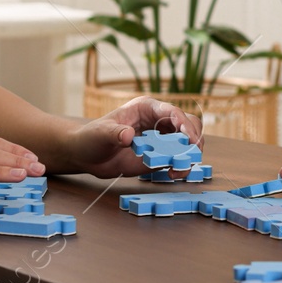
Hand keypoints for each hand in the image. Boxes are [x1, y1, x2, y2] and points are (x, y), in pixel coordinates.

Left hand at [65, 96, 203, 179]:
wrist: (87, 156)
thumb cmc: (92, 137)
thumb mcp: (101, 133)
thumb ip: (114, 133)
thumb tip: (127, 135)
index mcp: (146, 108)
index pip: (172, 112)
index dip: (183, 123)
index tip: (188, 137)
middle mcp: (158, 121)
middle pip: (188, 124)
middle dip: (194, 137)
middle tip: (192, 153)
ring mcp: (161, 138)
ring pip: (188, 141)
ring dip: (190, 155)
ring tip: (180, 169)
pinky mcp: (160, 154)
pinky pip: (178, 158)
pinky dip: (182, 166)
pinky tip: (173, 174)